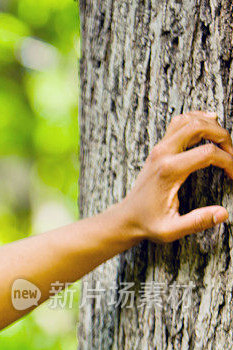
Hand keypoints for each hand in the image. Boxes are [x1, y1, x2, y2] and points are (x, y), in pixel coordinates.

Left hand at [119, 110, 232, 243]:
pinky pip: (179, 123)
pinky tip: (209, 129)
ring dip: (211, 125)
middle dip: (223, 136)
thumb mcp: (171, 230)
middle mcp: (162, 154)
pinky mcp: (159, 148)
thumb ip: (196, 222)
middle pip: (198, 126)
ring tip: (224, 143)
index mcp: (168, 171)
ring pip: (188, 120)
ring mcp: (159, 148)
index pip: (208, 153)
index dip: (229, 162)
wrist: (127, 217)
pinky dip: (197, 120)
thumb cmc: (148, 224)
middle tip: (232, 154)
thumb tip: (222, 214)